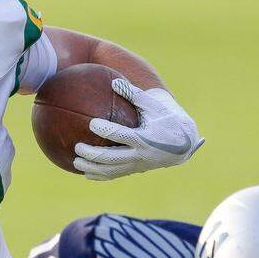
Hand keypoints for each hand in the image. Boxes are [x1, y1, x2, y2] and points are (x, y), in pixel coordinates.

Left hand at [74, 78, 203, 180]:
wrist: (183, 142)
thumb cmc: (166, 118)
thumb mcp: (154, 105)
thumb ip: (134, 94)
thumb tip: (113, 81)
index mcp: (145, 138)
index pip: (121, 135)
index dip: (106, 130)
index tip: (91, 123)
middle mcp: (141, 154)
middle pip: (112, 158)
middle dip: (93, 154)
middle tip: (77, 146)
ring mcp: (138, 165)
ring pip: (111, 170)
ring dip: (92, 168)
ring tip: (75, 161)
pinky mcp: (136, 170)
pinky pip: (115, 175)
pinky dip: (100, 176)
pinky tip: (86, 173)